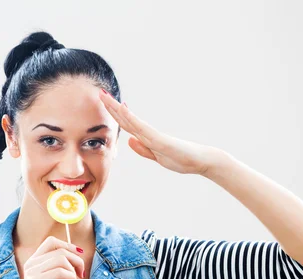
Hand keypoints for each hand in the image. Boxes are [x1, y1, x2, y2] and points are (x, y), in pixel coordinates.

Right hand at [18, 236, 84, 278]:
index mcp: (34, 261)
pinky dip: (70, 278)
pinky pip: (60, 272)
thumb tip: (76, 252)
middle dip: (76, 261)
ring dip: (73, 271)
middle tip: (81, 274)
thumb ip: (59, 266)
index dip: (68, 245)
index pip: (51, 242)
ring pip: (61, 260)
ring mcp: (32, 272)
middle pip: (60, 250)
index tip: (79, 255)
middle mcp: (31, 264)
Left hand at [99, 89, 217, 174]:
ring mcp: (153, 135)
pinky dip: (130, 117)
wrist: (202, 161)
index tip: (105, 104)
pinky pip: (141, 127)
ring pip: (130, 119)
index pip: (127, 124)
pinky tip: (122, 108)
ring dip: (116, 108)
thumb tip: (129, 141)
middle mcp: (149, 133)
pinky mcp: (159, 139)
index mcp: (147, 138)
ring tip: (105, 97)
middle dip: (112, 106)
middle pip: (126, 118)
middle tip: (100, 93)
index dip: (115, 114)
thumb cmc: (183, 159)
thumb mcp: (157, 157)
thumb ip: (144, 149)